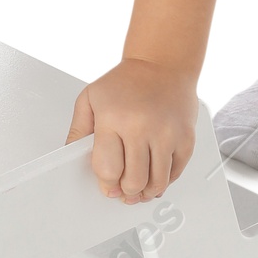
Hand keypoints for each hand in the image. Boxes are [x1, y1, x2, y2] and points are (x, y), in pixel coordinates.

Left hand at [65, 58, 197, 201]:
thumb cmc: (126, 81)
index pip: (107, 169)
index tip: (108, 186)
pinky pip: (175, 174)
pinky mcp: (185, 138)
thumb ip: (78, 130)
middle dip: (126, 191)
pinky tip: (155, 175)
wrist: (162, 64)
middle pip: (133, 181)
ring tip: (140, 189)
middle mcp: (141, 127)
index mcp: (113, 118)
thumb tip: (71, 158)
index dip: (106, 184)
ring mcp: (167, 134)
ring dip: (145, 192)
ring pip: (156, 183)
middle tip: (123, 190)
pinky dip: (164, 181)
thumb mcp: (91, 98)